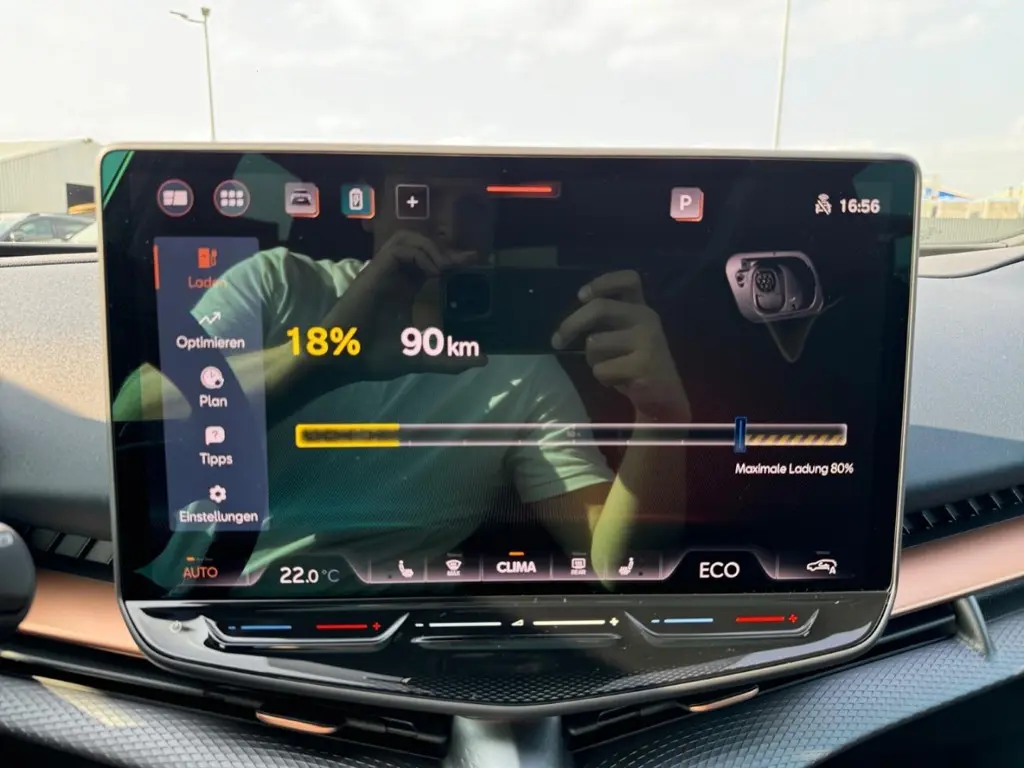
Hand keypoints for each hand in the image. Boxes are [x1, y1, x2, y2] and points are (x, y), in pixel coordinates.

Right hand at [312, 231, 485, 381]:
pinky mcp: (374, 271)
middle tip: (466, 260)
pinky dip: (419, 254)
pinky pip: (398, 248)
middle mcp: (393, 277)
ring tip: (445, 267)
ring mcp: (383, 272)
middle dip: (444, 248)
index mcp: (402, 291)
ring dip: (431, 248)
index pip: (428, 263)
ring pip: (406, 239)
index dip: (450, 258)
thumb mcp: (421, 357)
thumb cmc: (373, 357)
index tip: (473, 260)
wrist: (343, 360)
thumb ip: (450, 358)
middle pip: (418, 244)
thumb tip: (483, 360)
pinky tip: (432, 272)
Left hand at [552, 270, 689, 421]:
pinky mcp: (643, 365)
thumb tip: (569, 324)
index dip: (602, 282)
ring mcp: (647, 340)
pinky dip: (602, 378)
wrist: (664, 396)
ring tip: (610, 367)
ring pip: (594, 343)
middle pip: (600, 308)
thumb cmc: (636, 363)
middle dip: (571, 324)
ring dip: (592, 359)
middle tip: (556, 341)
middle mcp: (647, 318)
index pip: (629, 279)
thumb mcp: (625, 335)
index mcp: (641, 308)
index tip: (581, 295)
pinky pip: (601, 369)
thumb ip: (606, 321)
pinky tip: (619, 381)